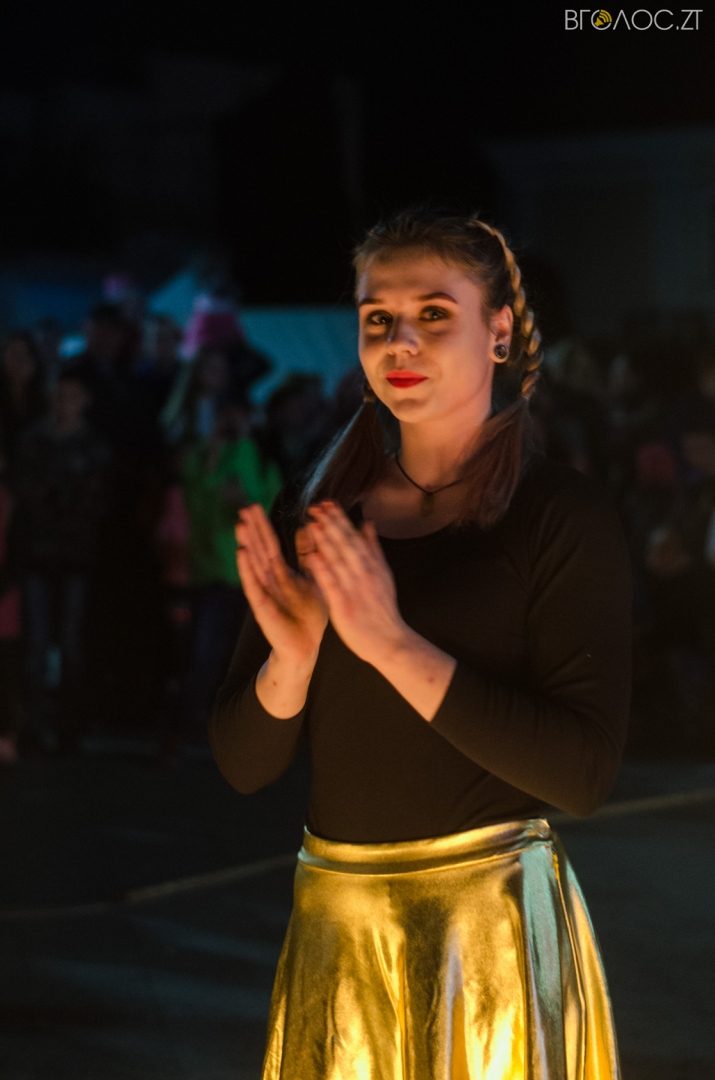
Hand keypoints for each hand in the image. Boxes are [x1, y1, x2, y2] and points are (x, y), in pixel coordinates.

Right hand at [235, 504, 328, 663]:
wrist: (306, 647)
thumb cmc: (309, 615)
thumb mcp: (312, 580)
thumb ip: (308, 556)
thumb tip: (309, 528)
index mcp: (281, 574)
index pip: (269, 545)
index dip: (262, 526)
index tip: (254, 506)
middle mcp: (269, 581)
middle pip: (259, 550)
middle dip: (252, 529)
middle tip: (244, 507)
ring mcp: (264, 593)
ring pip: (254, 564)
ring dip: (247, 544)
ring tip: (240, 524)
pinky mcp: (262, 607)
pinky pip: (253, 585)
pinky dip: (246, 569)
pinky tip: (241, 553)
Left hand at [301, 500, 407, 665]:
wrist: (389, 641)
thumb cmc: (382, 609)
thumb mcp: (383, 575)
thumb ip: (373, 549)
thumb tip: (367, 523)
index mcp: (373, 565)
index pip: (354, 536)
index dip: (339, 519)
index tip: (327, 503)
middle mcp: (365, 573)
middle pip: (346, 544)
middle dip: (330, 524)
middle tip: (315, 507)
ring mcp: (355, 589)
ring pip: (338, 560)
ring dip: (325, 541)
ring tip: (312, 523)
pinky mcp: (344, 605)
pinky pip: (332, 585)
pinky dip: (323, 570)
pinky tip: (312, 556)